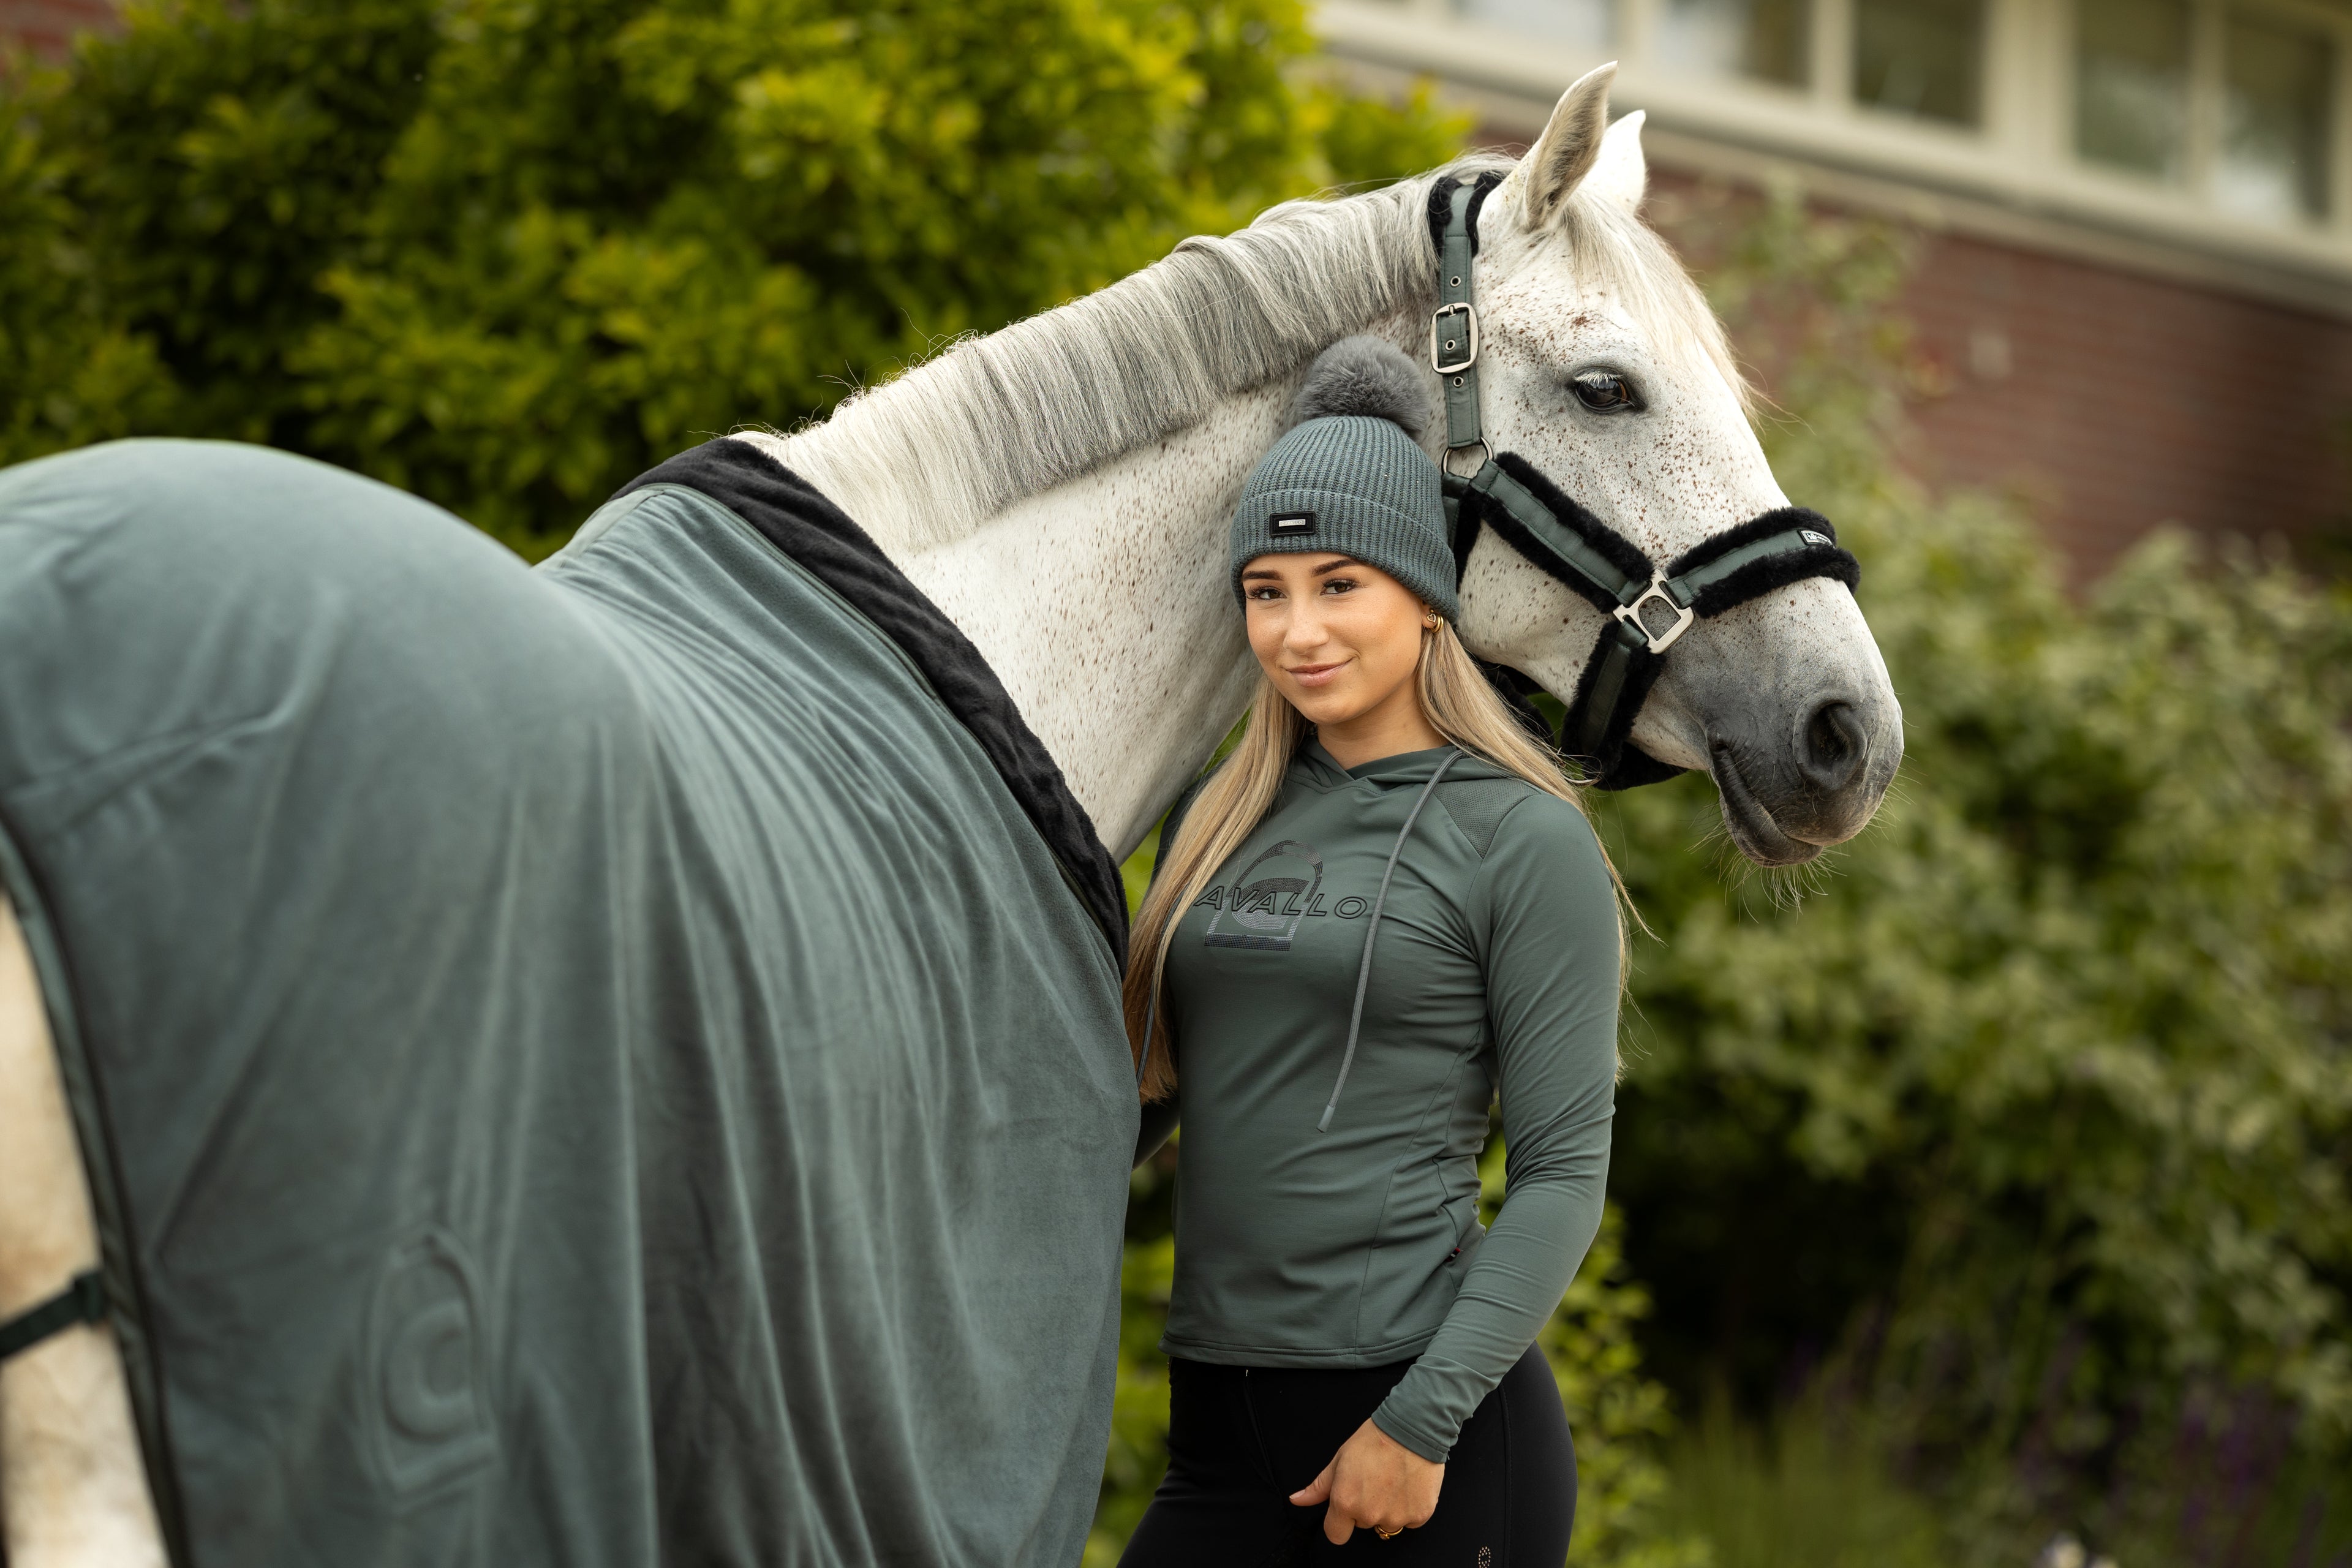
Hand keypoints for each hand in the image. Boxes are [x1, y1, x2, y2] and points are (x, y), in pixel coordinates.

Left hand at [1288, 1417, 1443, 1543]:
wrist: (1412, 1428)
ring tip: (1392, 1481)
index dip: (1339, 1521)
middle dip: (1365, 1508)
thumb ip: (1319, 1487)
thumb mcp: (1340, 1460)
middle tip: (1373, 1481)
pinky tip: (1408, 1484)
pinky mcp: (1420, 1515)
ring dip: (1388, 1509)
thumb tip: (1297, 1500)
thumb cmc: (1374, 1440)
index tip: (1347, 1506)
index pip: (1336, 1535)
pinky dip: (1409, 1507)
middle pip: (1362, 1524)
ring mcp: (1397, 1517)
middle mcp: (1370, 1515)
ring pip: (1386, 1523)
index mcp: (1345, 1502)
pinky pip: (1410, 1520)